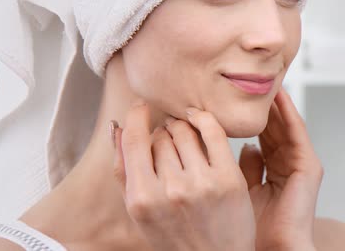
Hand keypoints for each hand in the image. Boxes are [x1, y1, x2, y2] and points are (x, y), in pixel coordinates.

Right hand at [112, 101, 255, 250]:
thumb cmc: (173, 237)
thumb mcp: (138, 212)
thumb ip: (123, 171)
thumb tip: (116, 127)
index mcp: (142, 200)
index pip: (134, 141)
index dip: (137, 116)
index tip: (141, 107)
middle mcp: (171, 191)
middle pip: (161, 136)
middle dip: (163, 133)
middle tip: (169, 141)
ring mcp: (202, 184)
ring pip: (185, 131)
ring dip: (183, 127)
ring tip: (185, 138)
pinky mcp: (228, 179)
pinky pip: (213, 131)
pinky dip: (204, 119)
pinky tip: (199, 119)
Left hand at [239, 88, 323, 249]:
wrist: (272, 250)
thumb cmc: (251, 229)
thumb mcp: (241, 190)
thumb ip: (245, 166)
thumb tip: (243, 145)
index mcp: (272, 170)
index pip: (261, 135)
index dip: (250, 116)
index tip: (236, 96)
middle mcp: (288, 165)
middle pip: (274, 127)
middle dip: (263, 105)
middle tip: (252, 80)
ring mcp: (300, 165)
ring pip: (285, 126)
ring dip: (276, 103)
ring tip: (265, 80)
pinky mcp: (309, 167)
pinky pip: (297, 134)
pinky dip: (288, 114)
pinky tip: (279, 97)